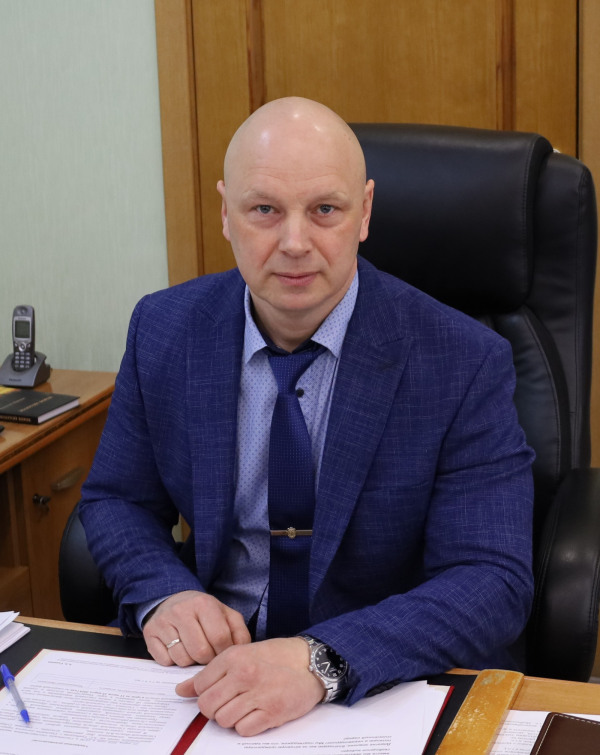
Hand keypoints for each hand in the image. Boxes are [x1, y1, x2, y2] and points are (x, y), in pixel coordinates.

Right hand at [143, 590, 250, 666]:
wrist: (172, 601)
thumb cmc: (203, 613)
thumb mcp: (225, 615)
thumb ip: (238, 632)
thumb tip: (241, 654)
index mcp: (204, 603)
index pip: (219, 637)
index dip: (223, 652)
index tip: (222, 654)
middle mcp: (181, 610)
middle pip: (200, 651)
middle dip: (207, 660)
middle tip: (207, 656)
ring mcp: (163, 621)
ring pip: (182, 659)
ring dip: (190, 662)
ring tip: (192, 651)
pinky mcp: (150, 633)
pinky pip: (165, 661)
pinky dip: (173, 662)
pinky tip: (178, 650)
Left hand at [175, 637, 324, 735]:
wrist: (310, 662)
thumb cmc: (275, 657)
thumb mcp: (241, 654)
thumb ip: (211, 673)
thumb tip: (181, 690)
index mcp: (233, 657)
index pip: (200, 685)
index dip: (205, 692)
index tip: (218, 691)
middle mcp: (243, 675)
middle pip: (207, 706)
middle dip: (214, 709)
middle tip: (230, 702)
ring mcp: (257, 694)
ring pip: (223, 720)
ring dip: (231, 718)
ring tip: (245, 706)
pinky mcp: (272, 712)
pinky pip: (243, 730)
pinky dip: (246, 726)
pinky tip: (256, 713)